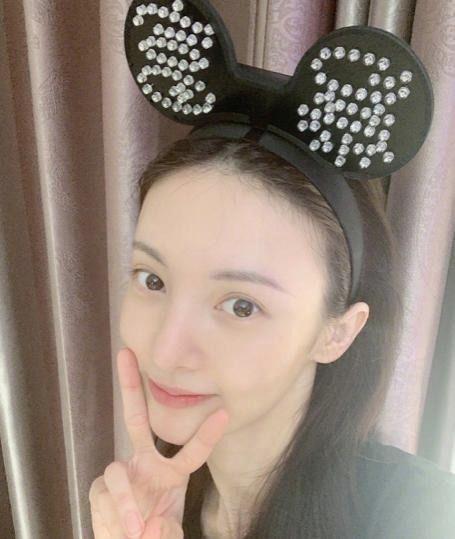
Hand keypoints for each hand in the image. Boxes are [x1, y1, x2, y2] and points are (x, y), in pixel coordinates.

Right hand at [89, 347, 228, 537]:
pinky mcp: (100, 490)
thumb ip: (166, 531)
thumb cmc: (155, 532)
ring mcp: (122, 474)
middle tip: (126, 353)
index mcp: (170, 472)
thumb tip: (150, 527)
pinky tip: (126, 531)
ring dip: (125, 501)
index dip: (206, 434)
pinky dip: (116, 516)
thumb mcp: (168, 530)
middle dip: (130, 385)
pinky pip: (105, 497)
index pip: (191, 451)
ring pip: (116, 471)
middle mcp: (144, 464)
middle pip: (136, 418)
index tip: (224, 412)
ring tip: (136, 529)